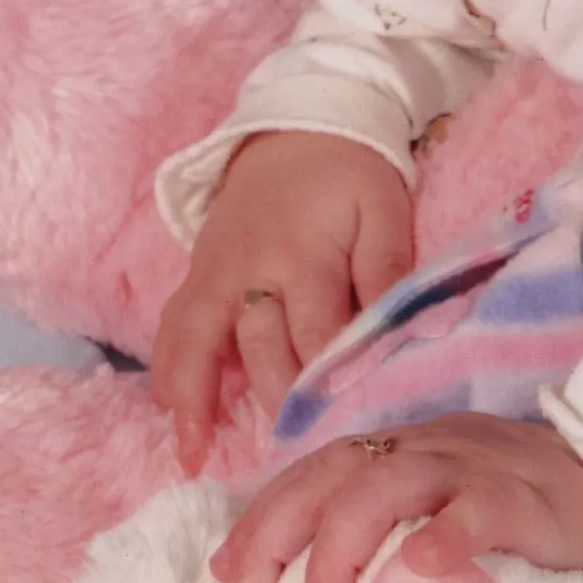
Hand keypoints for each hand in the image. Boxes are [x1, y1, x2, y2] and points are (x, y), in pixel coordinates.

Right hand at [152, 132, 412, 475]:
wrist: (298, 125)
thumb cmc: (351, 172)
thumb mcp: (384, 209)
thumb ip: (390, 270)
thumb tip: (413, 331)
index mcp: (305, 257)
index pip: (316, 338)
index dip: (329, 387)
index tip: (343, 432)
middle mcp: (251, 270)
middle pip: (258, 352)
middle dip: (275, 404)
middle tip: (291, 458)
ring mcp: (216, 272)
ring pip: (196, 343)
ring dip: (194, 400)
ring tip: (194, 456)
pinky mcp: (198, 271)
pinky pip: (173, 326)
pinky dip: (169, 371)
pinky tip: (175, 412)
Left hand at [209, 414, 582, 582]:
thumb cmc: (533, 515)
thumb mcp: (449, 506)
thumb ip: (394, 524)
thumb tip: (317, 576)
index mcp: (412, 449)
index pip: (321, 468)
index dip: (266, 514)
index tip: (224, 570)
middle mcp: (436, 447)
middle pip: (339, 469)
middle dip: (280, 529)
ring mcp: (481, 465)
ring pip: (394, 482)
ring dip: (344, 543)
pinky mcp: (529, 498)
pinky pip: (481, 508)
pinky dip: (446, 535)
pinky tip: (418, 569)